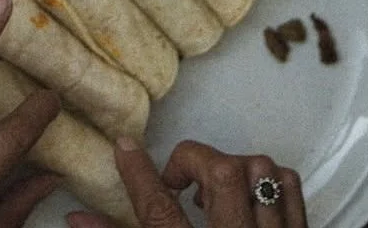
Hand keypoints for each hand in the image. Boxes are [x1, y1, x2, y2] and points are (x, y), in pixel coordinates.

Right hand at [66, 138, 305, 227]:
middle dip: (193, 162)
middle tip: (177, 181)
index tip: (124, 148)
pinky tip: (248, 196)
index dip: (138, 173)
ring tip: (213, 191)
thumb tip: (78, 219)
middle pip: (221, 175)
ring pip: (259, 172)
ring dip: (232, 169)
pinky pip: (289, 186)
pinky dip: (267, 179)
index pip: (159, 209)